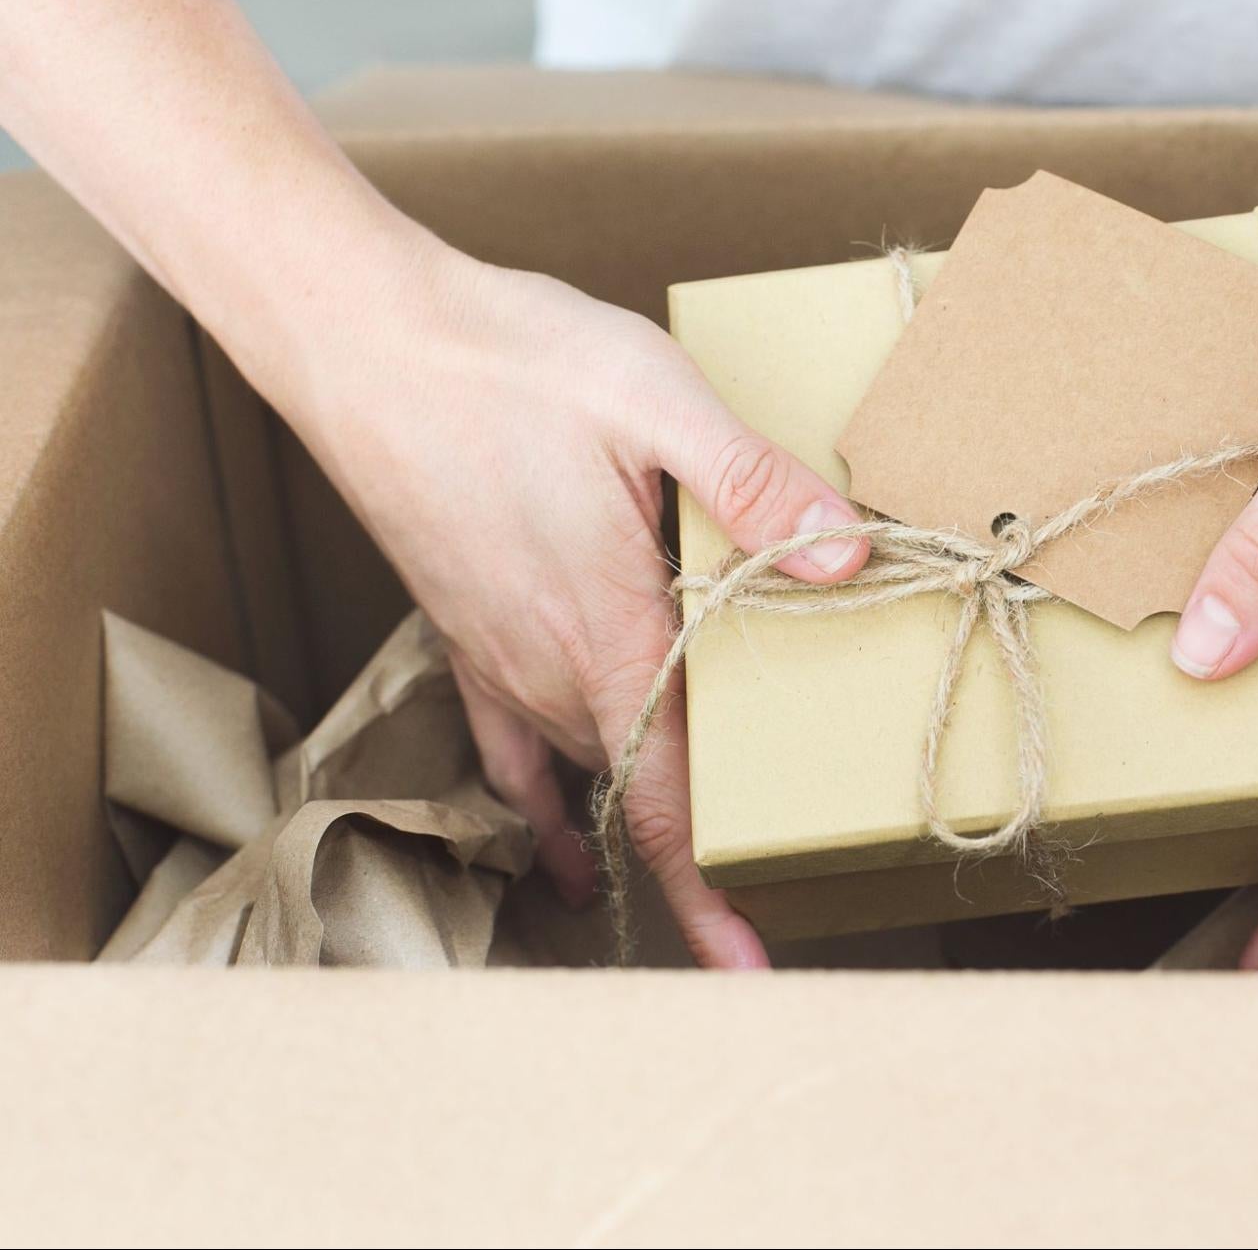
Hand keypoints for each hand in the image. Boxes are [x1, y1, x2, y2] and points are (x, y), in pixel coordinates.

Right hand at [264, 231, 867, 966]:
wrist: (363, 337)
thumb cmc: (507, 361)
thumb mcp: (653, 398)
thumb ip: (752, 486)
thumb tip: (847, 559)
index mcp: (607, 630)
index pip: (664, 799)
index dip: (709, 892)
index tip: (745, 966)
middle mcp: (548, 667)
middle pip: (640, 789)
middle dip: (706, 845)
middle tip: (781, 878)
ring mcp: (500, 654)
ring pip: (588, 762)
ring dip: (643, 810)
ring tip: (708, 850)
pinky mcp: (467, 629)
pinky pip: (507, 747)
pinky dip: (540, 803)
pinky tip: (557, 845)